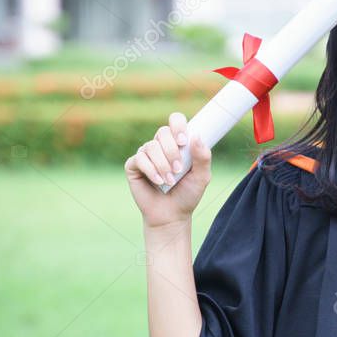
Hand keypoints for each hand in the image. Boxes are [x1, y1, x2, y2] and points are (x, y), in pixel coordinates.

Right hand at [124, 111, 211, 227]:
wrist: (171, 215)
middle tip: (179, 169)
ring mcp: (146, 155)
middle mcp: (160, 146)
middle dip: (172, 151)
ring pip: (151, 146)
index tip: (183, 141)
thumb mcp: (201, 177)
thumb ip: (203, 157)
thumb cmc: (187, 195)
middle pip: (162, 132)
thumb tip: (196, 135)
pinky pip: (140, 159)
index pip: (175, 120)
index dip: (178, 125)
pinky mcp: (134, 166)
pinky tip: (158, 182)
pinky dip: (151, 170)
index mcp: (177, 143)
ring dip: (163, 164)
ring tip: (170, 181)